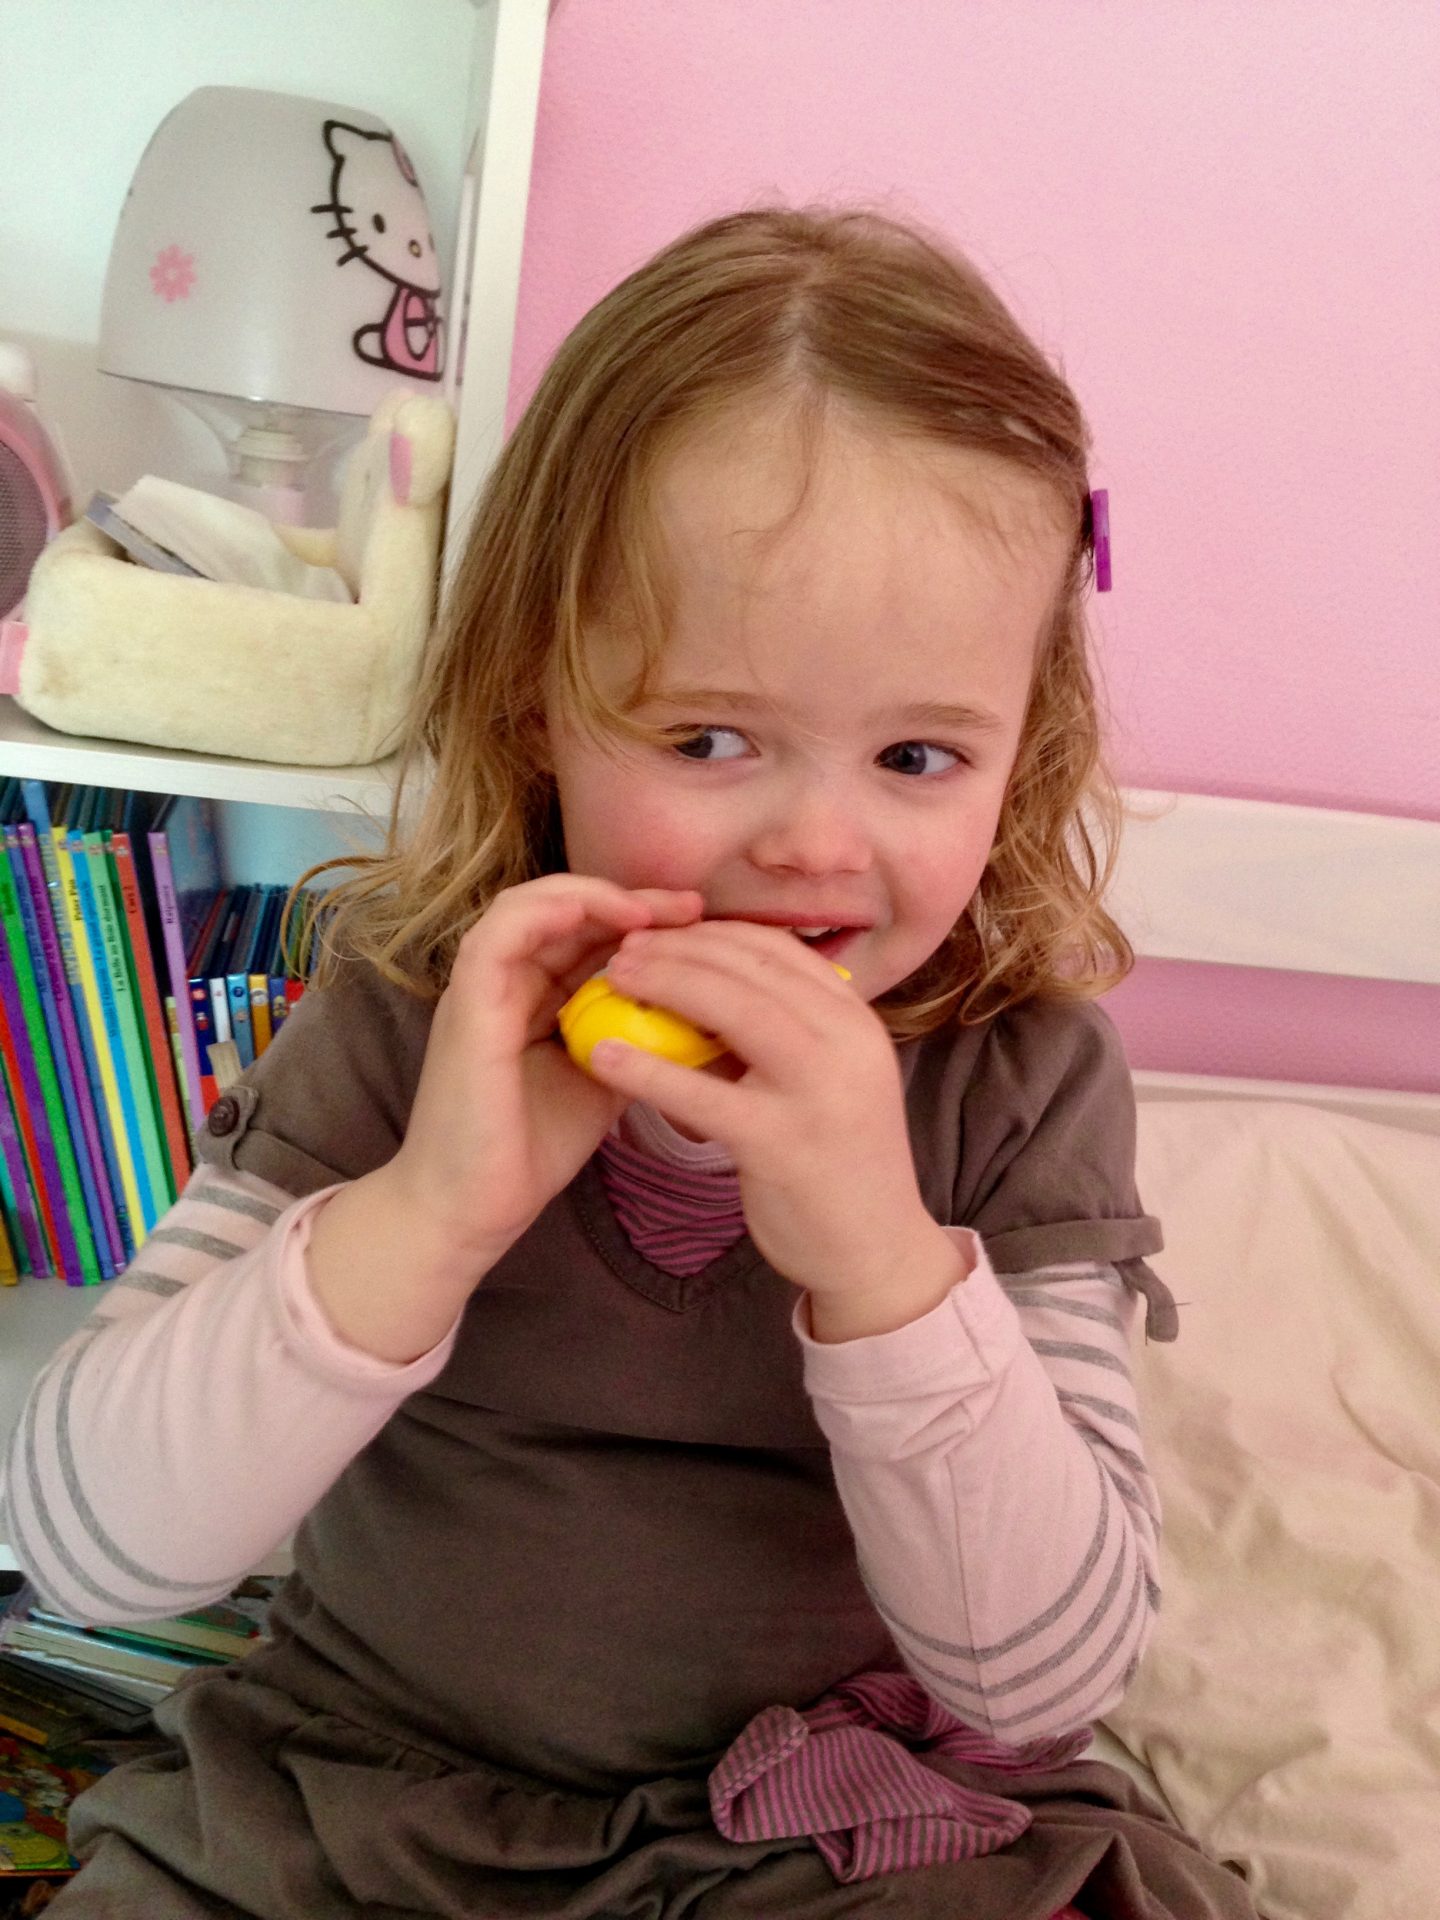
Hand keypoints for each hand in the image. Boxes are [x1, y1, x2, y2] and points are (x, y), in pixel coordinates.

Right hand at [382, 875, 704, 1282]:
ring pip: (526, 907)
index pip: (585, 934)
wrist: (471, 1209)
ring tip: (648, 910)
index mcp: (532, 996)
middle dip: (630, 900)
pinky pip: (498, 938)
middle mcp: (503, 983)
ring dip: (590, 897)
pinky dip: (544, 915)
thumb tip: (693, 1012)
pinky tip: (594, 916)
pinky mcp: (467, 1007)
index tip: (700, 925)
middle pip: (564, 910)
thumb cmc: (531, 1151)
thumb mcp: (603, 1079)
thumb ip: (634, 1039)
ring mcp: (480, 990)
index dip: (640, 919)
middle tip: (692, 905)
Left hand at [589, 920, 964, 1325]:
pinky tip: (601, 1056)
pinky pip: (702, 1093)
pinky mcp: (783, 1142)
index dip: (713, 932)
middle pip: (751, 968)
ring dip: (663, 984)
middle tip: (623, 948)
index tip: (663, 932)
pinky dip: (646, 1067)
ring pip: (732, 1009)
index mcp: (856, 1022)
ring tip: (610, 980)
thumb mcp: (824, 1082)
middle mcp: (848, 1043)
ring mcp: (820, 1090)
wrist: (878, 1253)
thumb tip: (700, 991)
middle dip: (679, 948)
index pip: (778, 951)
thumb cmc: (839, 1164)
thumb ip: (779, 1036)